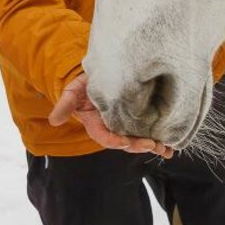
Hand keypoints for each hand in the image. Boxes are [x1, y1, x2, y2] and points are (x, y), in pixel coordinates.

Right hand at [49, 74, 173, 157]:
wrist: (100, 75)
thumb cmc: (84, 84)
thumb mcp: (72, 92)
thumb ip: (65, 105)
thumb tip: (53, 121)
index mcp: (96, 124)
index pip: (104, 137)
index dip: (114, 141)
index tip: (125, 141)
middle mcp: (113, 128)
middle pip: (125, 142)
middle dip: (138, 145)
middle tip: (152, 144)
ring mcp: (126, 125)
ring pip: (139, 140)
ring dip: (153, 146)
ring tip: (165, 149)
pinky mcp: (138, 120)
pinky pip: (149, 132)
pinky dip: (160, 141)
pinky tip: (171, 147)